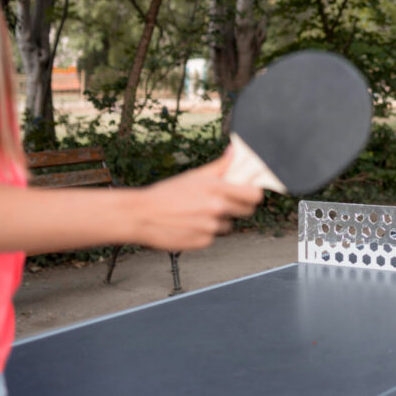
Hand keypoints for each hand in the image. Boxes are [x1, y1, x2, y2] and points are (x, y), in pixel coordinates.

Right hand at [128, 150, 263, 251]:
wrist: (141, 215)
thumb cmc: (166, 194)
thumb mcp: (194, 176)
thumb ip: (219, 166)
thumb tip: (233, 153)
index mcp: (216, 189)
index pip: (254, 194)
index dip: (254, 194)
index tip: (250, 192)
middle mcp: (216, 208)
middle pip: (247, 211)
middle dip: (240, 207)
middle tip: (226, 202)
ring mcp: (210, 227)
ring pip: (228, 225)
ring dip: (219, 220)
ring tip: (199, 213)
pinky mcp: (202, 242)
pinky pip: (213, 237)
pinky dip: (205, 232)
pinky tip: (191, 224)